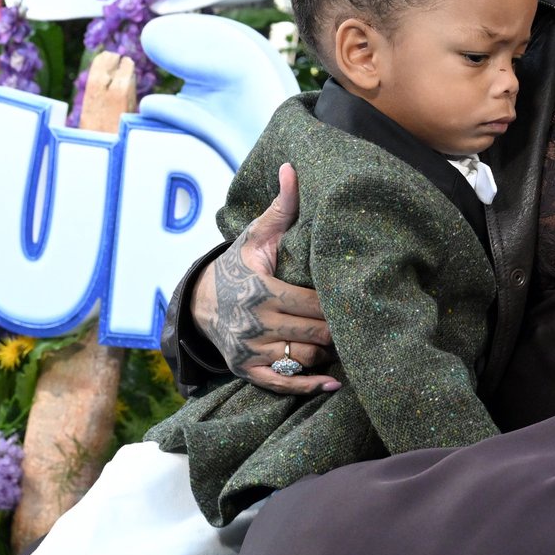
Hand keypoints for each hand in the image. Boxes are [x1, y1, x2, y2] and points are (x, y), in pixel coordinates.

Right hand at [193, 164, 339, 394]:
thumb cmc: (238, 264)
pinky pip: (282, 385)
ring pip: (302, 359)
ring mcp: (249, 351)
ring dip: (324, 351)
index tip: (354, 299)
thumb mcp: (255, 235)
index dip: (336, 305)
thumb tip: (291, 168)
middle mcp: (253, 324)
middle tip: (355, 322)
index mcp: (260, 291)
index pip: (311, 304)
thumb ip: (280, 207)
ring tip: (340, 341)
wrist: (199, 300)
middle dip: (336, 330)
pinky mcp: (246, 370)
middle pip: (312, 334)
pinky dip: (308, 386)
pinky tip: (331, 382)